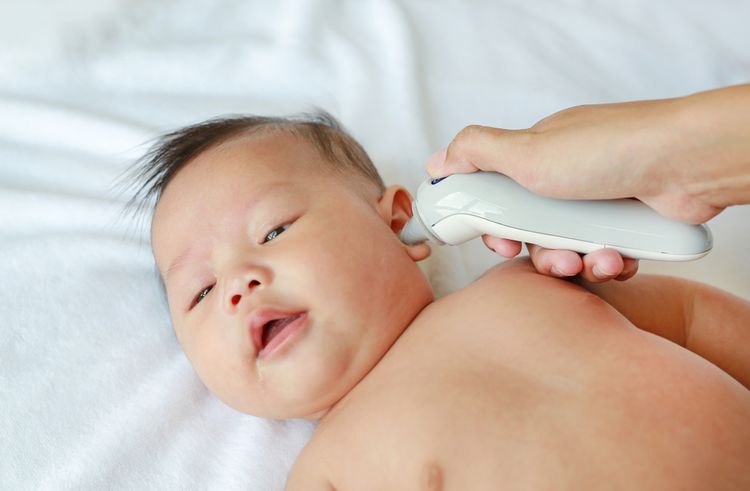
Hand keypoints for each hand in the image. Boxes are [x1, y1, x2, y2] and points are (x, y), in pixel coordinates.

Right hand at [426, 95, 731, 281]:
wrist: (686, 164)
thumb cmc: (608, 149)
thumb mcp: (526, 148)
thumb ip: (475, 152)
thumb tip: (438, 159)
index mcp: (538, 158)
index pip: (500, 197)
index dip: (495, 226)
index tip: (500, 242)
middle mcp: (567, 179)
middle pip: (534, 231)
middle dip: (538, 252)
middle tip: (551, 259)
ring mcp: (600, 202)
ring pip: (569, 249)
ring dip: (575, 263)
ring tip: (588, 261)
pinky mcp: (629, 225)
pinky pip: (604, 256)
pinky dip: (607, 263)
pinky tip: (615, 258)